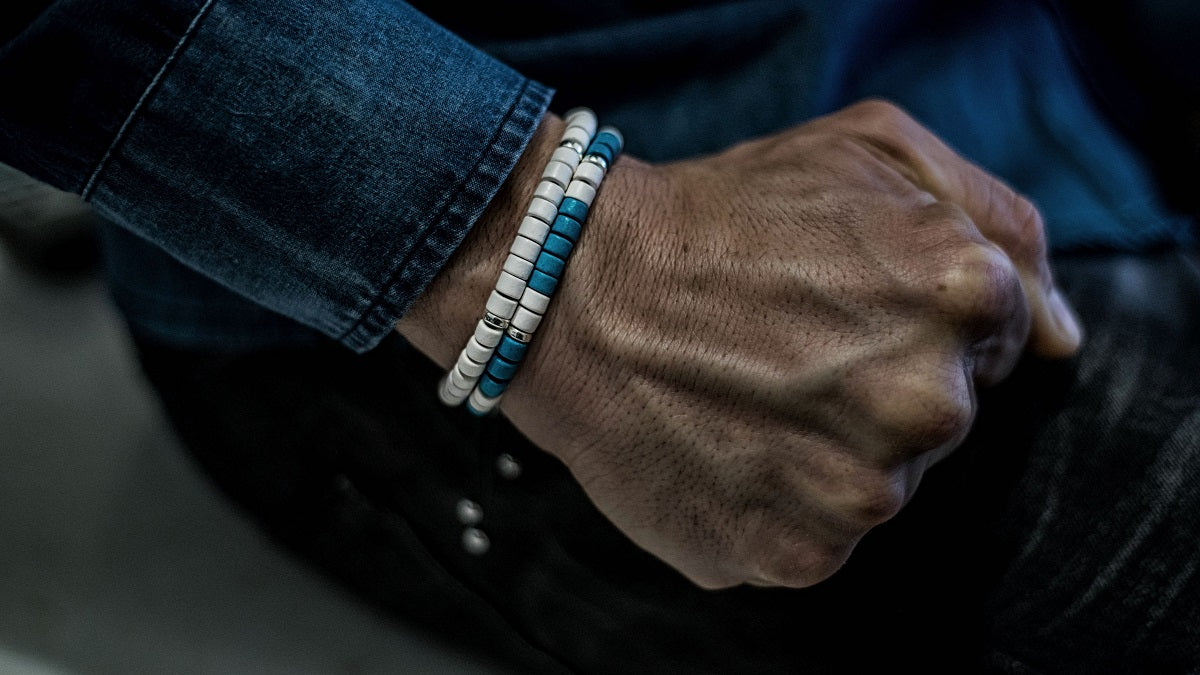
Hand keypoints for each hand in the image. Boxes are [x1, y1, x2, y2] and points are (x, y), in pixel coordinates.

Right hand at [401, 100, 1081, 588]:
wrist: (574, 293)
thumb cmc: (719, 215)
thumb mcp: (866, 147)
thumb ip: (997, 220)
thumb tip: (1059, 340)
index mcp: (962, 294)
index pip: (998, 338)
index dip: (917, 315)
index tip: (842, 302)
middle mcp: (927, 402)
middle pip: (944, 417)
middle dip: (881, 383)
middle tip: (785, 345)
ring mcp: (862, 490)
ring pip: (881, 483)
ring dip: (830, 448)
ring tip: (749, 394)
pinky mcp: (797, 553)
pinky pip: (821, 537)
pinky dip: (780, 501)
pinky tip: (730, 446)